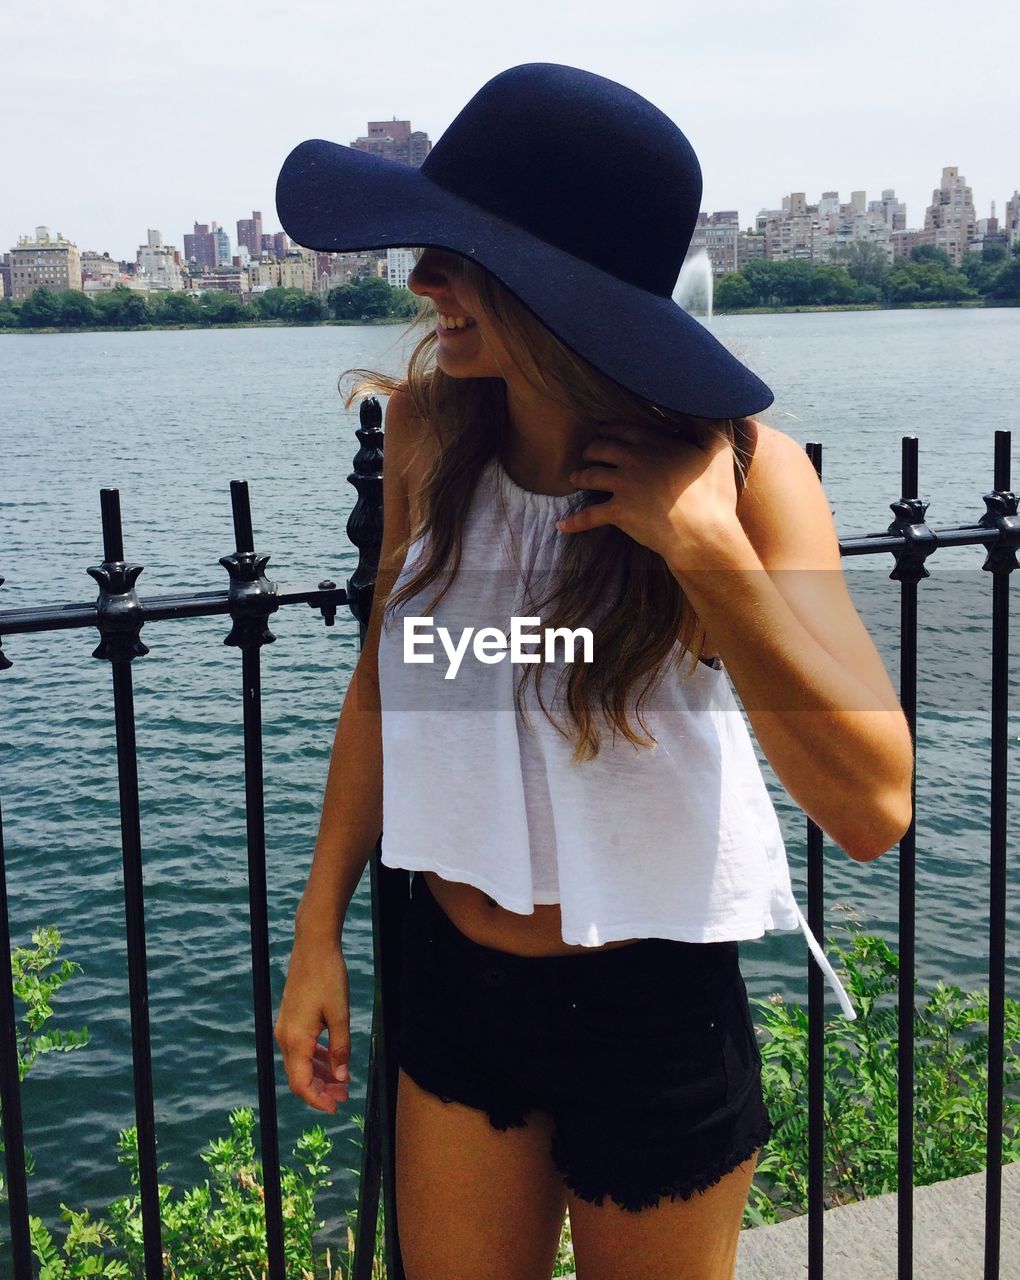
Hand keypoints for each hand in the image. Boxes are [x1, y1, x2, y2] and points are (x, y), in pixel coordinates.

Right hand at [274, 936, 351, 1113]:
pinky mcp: (291, 1019)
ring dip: (319, 1075)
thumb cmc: (328, 977)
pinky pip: (301, 1049)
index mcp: (296, 1039)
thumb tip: (341, 1078)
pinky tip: (332, 1061)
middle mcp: (285, 1036)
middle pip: (299, 1076)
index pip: (301, 1083)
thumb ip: (341, 1048)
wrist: (313, 947)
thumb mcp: (340, 1015)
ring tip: (341, 1083)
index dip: (317, 1100)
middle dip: (320, 1090)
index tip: (336, 1108)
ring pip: (301, 1063)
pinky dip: (316, 1059)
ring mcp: (286, 1028)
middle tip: (344, 1097)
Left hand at [555, 422, 739, 563]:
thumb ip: (714, 428)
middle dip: (591, 450)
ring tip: (574, 479)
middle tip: (587, 453)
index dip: (610, 429)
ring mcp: (622, 486)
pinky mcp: (617, 513)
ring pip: (590, 477)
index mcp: (654, 443)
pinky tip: (561, 525)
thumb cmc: (713, 494)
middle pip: (601, 449)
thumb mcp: (718, 453)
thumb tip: (716, 410)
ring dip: (579, 477)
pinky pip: (589, 516)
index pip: (623, 430)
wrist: (701, 532)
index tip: (603, 430)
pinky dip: (574, 522)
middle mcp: (632, 460)